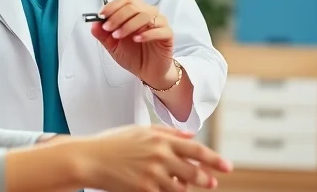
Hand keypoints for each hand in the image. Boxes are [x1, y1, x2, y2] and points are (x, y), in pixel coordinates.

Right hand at [78, 124, 230, 191]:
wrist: (89, 159)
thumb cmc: (112, 143)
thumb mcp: (140, 130)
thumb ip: (168, 132)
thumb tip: (190, 135)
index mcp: (161, 140)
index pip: (196, 150)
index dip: (214, 159)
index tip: (226, 167)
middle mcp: (160, 157)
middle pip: (194, 172)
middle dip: (205, 179)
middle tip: (211, 182)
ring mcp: (153, 175)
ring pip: (181, 187)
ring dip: (184, 187)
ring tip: (179, 184)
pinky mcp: (144, 190)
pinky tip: (162, 188)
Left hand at [91, 0, 175, 87]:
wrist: (147, 72)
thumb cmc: (133, 55)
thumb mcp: (112, 46)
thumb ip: (102, 34)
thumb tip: (94, 23)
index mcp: (135, 12)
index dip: (112, 6)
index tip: (102, 16)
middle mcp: (148, 14)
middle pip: (134, 5)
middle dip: (117, 16)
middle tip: (108, 29)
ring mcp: (159, 23)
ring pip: (146, 15)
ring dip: (129, 24)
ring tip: (119, 36)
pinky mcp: (167, 35)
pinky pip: (160, 29)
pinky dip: (146, 33)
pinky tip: (136, 39)